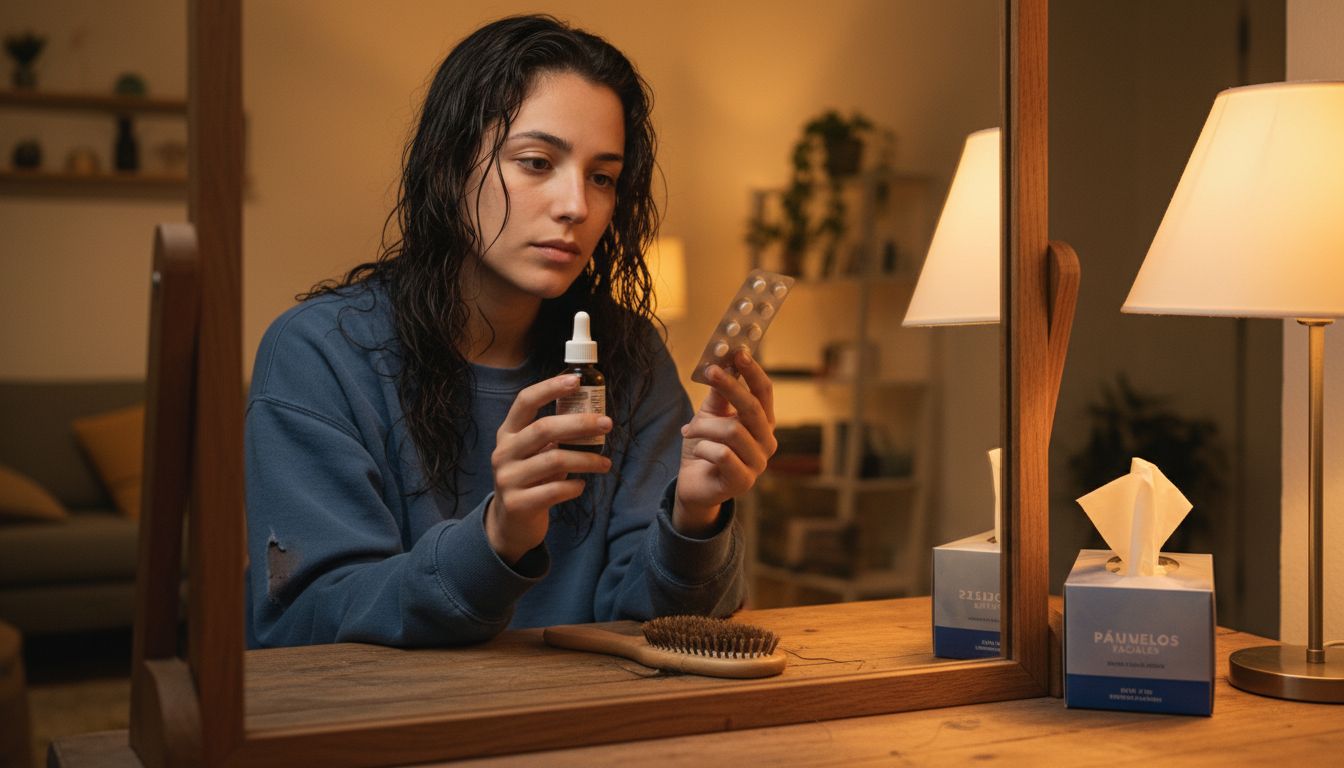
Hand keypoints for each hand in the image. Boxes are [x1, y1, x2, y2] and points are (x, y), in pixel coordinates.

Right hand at [487, 374, 612, 563]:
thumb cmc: (531, 479)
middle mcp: (504, 452)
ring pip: (554, 461)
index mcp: (508, 433)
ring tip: (604, 463)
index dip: (550, 388)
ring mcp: (507, 479)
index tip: (576, 380)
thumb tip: (593, 415)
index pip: (525, 401)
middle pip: (544, 428)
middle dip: (580, 423)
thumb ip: (553, 436)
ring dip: (586, 459)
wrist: (510, 523)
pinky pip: (554, 491)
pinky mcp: (517, 504)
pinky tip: (580, 485)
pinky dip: (573, 487)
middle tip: (607, 423)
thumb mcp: (534, 453)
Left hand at [675, 349, 776, 535]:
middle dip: (730, 386)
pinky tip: (697, 452)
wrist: (694, 486)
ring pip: (732, 431)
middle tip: (711, 371)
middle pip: (752, 408)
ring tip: (688, 430)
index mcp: (763, 424)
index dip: (753, 372)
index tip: (738, 352)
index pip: (765, 393)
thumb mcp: (710, 416)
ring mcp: (758, 464)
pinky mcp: (743, 482)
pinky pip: (721, 454)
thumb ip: (718, 395)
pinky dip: (702, 448)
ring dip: (704, 427)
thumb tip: (721, 363)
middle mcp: (767, 442)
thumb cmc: (705, 448)